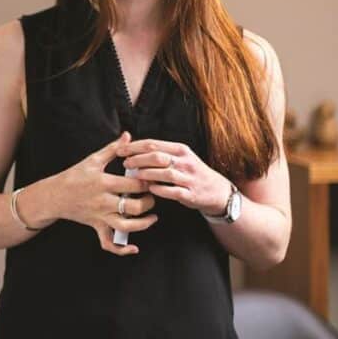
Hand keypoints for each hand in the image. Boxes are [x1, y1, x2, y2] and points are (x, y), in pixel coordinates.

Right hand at [56, 131, 157, 255]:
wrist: (54, 195)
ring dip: (143, 224)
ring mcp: (100, 216)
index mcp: (104, 183)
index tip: (154, 178)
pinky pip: (109, 243)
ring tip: (152, 217)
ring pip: (126, 226)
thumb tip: (128, 136)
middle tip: (152, 195)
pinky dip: (122, 249)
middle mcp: (103, 201)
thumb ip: (113, 149)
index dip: (148, 182)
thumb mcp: (93, 160)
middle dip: (149, 202)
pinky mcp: (97, 227)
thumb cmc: (74, 176)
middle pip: (134, 207)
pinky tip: (134, 248)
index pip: (134, 185)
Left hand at [117, 139, 232, 216]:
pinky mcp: (191, 194)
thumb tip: (133, 148)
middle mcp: (185, 162)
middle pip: (157, 157)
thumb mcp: (180, 157)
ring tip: (133, 175)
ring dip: (146, 174)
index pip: (153, 144)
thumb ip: (160, 152)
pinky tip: (149, 188)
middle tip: (125, 163)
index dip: (134, 146)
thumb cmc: (191, 172)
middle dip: (138, 159)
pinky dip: (160, 189)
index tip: (120, 150)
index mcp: (180, 150)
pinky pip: (173, 191)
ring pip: (165, 173)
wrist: (217, 191)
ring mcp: (189, 178)